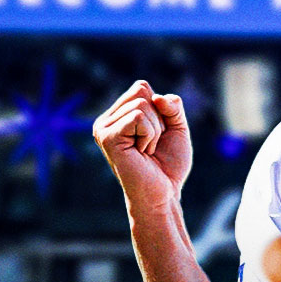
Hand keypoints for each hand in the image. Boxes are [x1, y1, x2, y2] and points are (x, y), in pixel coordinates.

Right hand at [93, 80, 191, 212]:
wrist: (164, 194)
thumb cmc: (168, 164)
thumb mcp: (177, 127)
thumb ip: (172, 106)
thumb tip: (157, 97)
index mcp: (118, 115)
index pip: (142, 87)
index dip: (160, 108)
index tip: (157, 134)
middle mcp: (106, 120)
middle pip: (142, 92)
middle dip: (158, 119)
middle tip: (151, 144)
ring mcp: (103, 128)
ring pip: (142, 105)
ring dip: (155, 130)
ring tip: (146, 150)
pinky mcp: (106, 137)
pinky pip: (137, 118)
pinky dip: (149, 135)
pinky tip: (142, 153)